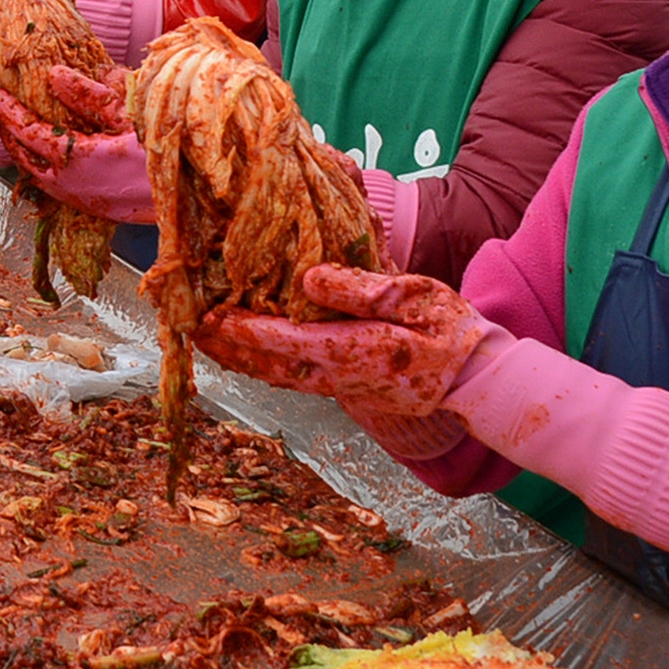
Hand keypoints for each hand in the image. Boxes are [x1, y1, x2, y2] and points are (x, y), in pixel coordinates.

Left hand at [0, 68, 151, 222]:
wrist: (189, 197)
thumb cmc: (164, 153)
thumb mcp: (129, 116)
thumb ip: (89, 96)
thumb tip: (54, 75)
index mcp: (76, 159)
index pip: (28, 131)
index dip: (7, 110)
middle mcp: (70, 184)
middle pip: (24, 156)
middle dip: (7, 131)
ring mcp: (80, 199)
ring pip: (36, 174)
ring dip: (22, 150)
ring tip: (14, 128)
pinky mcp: (92, 206)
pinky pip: (53, 185)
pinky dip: (40, 165)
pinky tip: (45, 153)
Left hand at [195, 267, 486, 423]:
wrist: (478, 380)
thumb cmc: (450, 330)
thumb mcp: (416, 295)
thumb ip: (361, 288)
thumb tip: (308, 279)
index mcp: (359, 351)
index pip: (290, 341)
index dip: (247, 330)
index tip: (212, 315)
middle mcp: (343, 377)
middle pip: (273, 367)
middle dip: (230, 349)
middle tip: (191, 328)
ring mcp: (344, 389)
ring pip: (280, 377)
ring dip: (241, 360)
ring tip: (207, 339)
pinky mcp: (348, 389)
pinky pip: (296, 379)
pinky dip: (265, 366)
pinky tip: (249, 353)